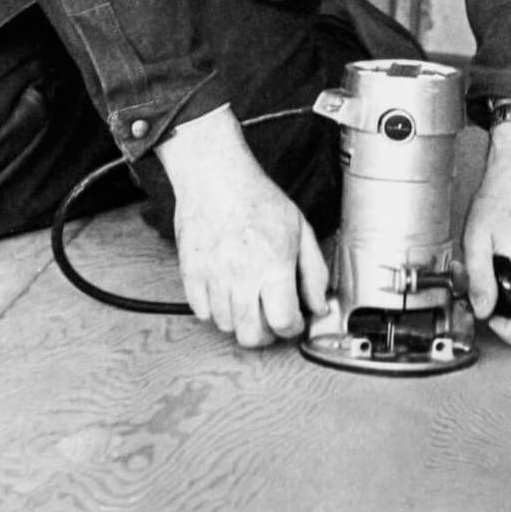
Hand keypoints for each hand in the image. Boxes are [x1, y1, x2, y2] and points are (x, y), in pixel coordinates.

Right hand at [156, 106, 328, 347]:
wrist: (215, 176)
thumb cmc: (257, 197)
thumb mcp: (300, 228)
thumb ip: (314, 272)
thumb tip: (319, 304)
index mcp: (273, 266)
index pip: (284, 322)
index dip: (293, 328)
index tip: (294, 319)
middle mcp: (241, 276)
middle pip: (251, 335)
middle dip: (267, 334)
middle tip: (272, 321)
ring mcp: (213, 277)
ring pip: (226, 326)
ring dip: (241, 321)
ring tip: (249, 302)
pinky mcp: (191, 273)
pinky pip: (201, 311)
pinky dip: (214, 310)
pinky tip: (225, 293)